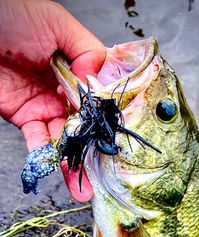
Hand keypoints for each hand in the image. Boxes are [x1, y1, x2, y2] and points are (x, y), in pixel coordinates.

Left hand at [0, 0, 105, 199]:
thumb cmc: (12, 16)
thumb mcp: (56, 22)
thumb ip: (87, 50)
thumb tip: (97, 82)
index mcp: (76, 67)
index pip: (98, 99)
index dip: (108, 120)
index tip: (117, 140)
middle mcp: (63, 90)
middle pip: (85, 125)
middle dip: (95, 151)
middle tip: (106, 174)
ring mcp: (44, 106)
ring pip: (65, 139)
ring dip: (74, 164)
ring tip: (84, 189)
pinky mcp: (25, 118)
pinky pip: (39, 142)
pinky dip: (48, 157)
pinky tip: (59, 170)